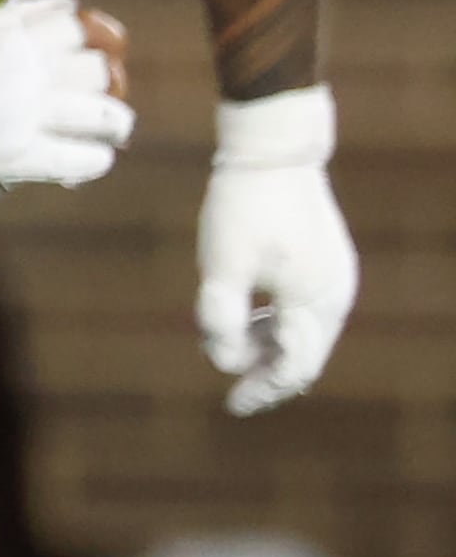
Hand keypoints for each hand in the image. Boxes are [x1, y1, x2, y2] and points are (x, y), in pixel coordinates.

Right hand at [0, 0, 134, 207]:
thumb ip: (22, 17)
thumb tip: (74, 6)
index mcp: (9, 39)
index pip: (82, 26)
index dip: (104, 37)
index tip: (105, 52)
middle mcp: (21, 74)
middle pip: (101, 71)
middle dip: (113, 85)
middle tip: (108, 99)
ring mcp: (24, 118)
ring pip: (105, 116)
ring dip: (115, 124)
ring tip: (110, 131)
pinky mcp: (22, 160)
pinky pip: (87, 159)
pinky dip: (96, 158)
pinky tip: (86, 157)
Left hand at [199, 87, 356, 415]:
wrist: (273, 151)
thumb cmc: (243, 207)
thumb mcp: (222, 266)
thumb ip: (222, 318)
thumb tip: (225, 363)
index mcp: (315, 303)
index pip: (294, 368)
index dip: (262, 390)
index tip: (231, 405)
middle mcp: (335, 296)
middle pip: (306, 356)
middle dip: (270, 377)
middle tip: (236, 396)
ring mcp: (336, 278)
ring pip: (306, 333)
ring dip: (272, 349)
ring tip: (234, 352)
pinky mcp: (327, 262)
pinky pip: (306, 309)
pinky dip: (280, 324)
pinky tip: (251, 321)